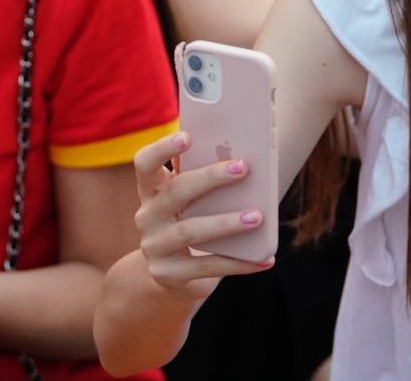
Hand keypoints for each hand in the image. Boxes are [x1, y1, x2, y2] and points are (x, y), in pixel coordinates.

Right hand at [134, 132, 273, 301]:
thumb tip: (243, 158)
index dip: (163, 148)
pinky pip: (207, 266)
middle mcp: (147, 216)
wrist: (170, 274)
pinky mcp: (169, 274)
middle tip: (244, 167)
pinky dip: (239, 263)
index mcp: (151, 190)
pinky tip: (265, 259)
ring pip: (191, 231)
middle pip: (176, 191)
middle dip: (211, 177)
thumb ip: (205, 179)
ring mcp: (155, 247)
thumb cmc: (190, 221)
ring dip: (227, 223)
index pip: (145, 163)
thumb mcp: (191, 200)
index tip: (189, 136)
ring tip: (257, 216)